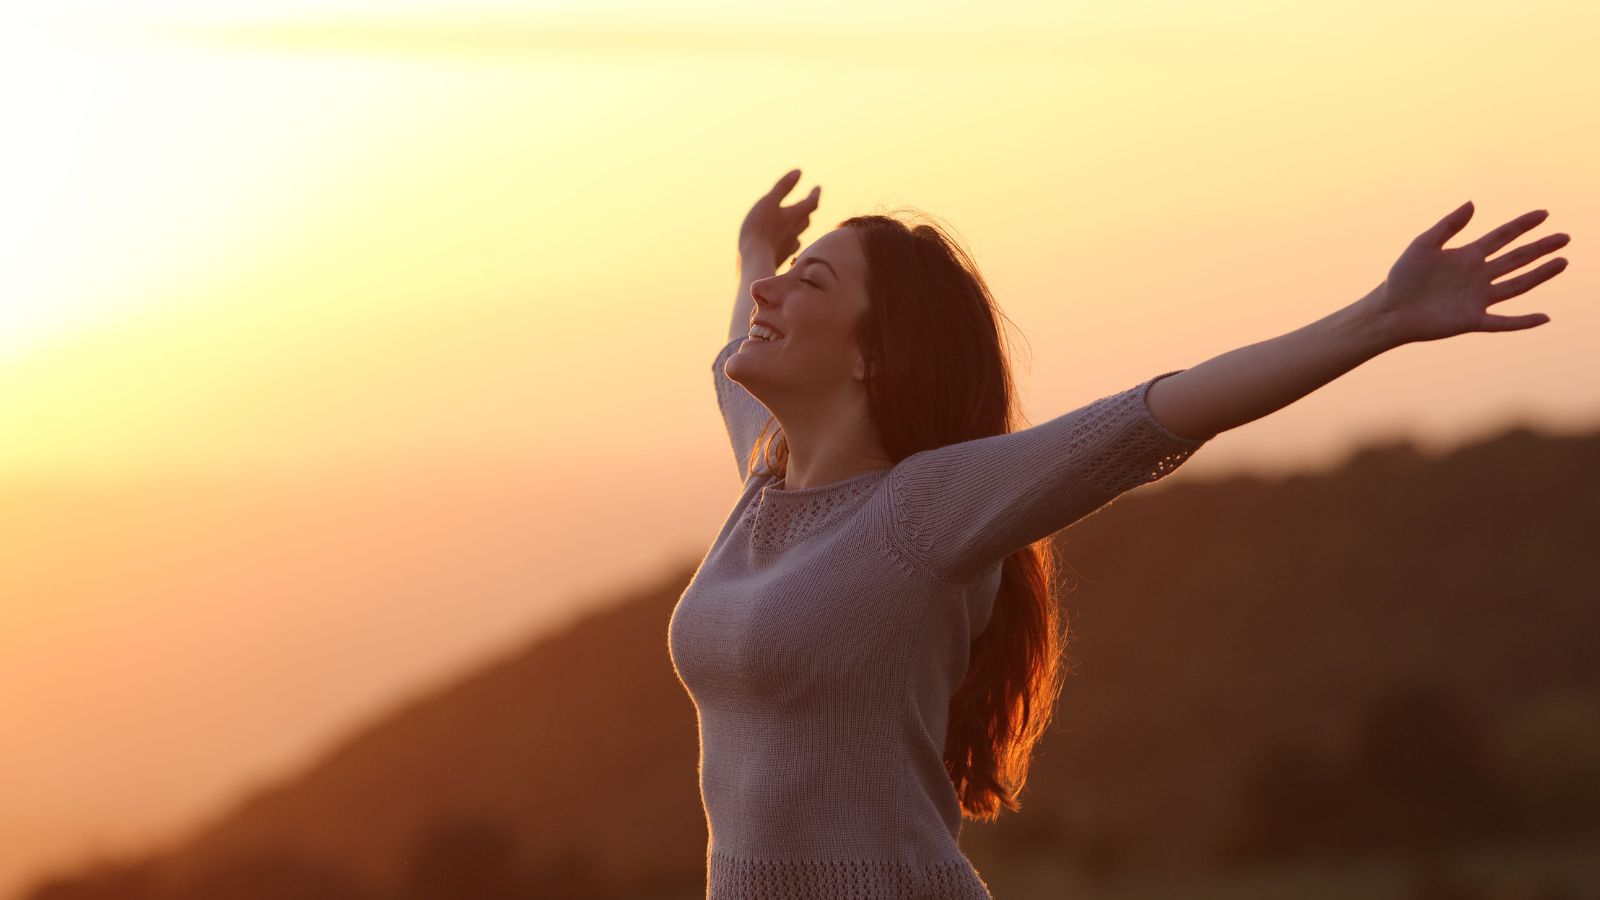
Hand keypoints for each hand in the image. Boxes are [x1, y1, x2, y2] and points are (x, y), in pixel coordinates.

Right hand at [738, 168, 820, 263]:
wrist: (753, 262)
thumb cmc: (759, 229)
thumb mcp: (769, 202)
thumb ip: (783, 187)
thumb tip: (799, 171)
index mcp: (792, 216)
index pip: (810, 203)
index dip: (814, 194)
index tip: (817, 187)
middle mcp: (793, 232)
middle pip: (806, 220)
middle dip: (807, 211)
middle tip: (808, 204)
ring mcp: (787, 248)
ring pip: (798, 236)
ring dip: (798, 228)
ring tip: (796, 224)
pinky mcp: (779, 260)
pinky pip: (789, 250)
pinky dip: (789, 243)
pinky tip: (785, 245)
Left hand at [1365, 201, 1569, 344]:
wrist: (1389, 310)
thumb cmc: (1402, 276)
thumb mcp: (1424, 244)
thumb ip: (1448, 225)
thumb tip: (1472, 203)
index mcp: (1467, 255)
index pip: (1502, 237)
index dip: (1522, 225)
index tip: (1544, 214)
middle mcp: (1478, 275)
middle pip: (1516, 259)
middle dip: (1540, 248)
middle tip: (1564, 237)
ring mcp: (1478, 298)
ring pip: (1517, 285)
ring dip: (1540, 275)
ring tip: (1562, 262)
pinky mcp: (1473, 320)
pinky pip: (1503, 321)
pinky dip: (1523, 321)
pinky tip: (1544, 317)